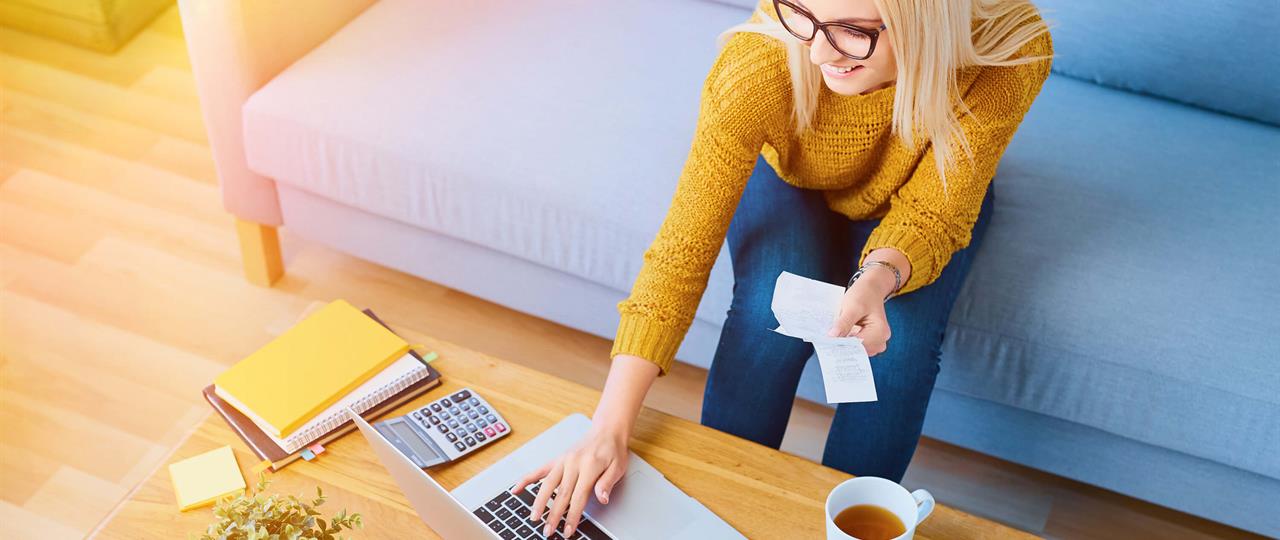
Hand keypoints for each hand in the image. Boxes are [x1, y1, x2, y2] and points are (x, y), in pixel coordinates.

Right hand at [511, 424, 628, 536]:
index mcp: (589, 466)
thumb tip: (602, 499)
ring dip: (539, 502)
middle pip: (561, 493)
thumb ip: (607, 483)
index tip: (567, 530)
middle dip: (553, 515)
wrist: (607, 430)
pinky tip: (517, 489)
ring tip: (534, 517)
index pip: (578, 497)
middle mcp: (573, 463)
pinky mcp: (557, 459)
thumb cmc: (613, 450)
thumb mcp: (618, 467)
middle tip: (548, 531)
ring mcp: (563, 460)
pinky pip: (539, 470)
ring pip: (547, 484)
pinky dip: (527, 479)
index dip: (572, 516)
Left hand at [827, 268, 893, 355]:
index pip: (859, 346)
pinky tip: (839, 336)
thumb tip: (832, 337)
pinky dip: (848, 342)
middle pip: (859, 350)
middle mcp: (881, 339)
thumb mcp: (851, 307)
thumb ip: (843, 323)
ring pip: (857, 350)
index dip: (843, 345)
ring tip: (833, 337)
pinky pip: (857, 345)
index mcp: (880, 332)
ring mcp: (877, 341)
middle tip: (827, 341)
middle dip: (843, 346)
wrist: (870, 289)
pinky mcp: (870, 340)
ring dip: (845, 344)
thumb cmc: (863, 294)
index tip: (827, 344)